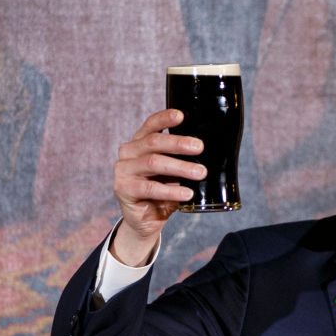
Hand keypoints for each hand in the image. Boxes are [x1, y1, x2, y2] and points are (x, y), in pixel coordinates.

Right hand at [111, 109, 206, 265]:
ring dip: (180, 167)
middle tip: (200, 147)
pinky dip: (171, 190)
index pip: (151, 126)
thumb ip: (184, 161)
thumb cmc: (163, 193)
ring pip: (153, 163)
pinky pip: (150, 188)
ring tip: (201, 173)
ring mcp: (123, 170)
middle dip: (178, 143)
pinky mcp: (123, 189)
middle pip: (153, 142)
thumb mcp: (175, 174)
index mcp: (140, 143)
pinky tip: (187, 193)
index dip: (165, 119)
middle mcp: (128, 152)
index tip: (182, 115)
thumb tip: (213, 155)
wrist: (146, 220)